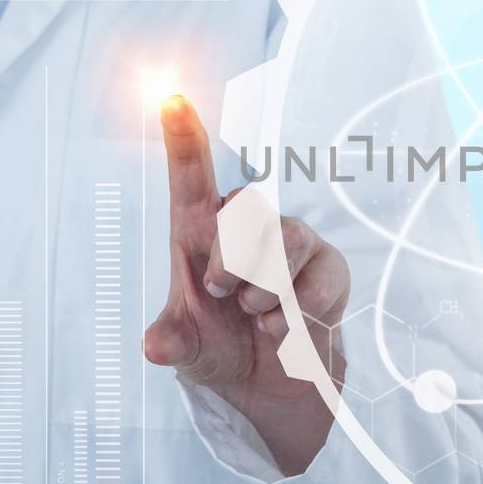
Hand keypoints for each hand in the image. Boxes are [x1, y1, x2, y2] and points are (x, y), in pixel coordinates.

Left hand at [143, 95, 348, 469]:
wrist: (268, 384)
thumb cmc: (220, 346)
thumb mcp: (187, 349)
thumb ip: (172, 341)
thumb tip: (156, 346)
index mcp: (201, 234)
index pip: (191, 178)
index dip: (183, 138)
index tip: (171, 99)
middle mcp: (248, 227)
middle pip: (243, 208)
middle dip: (232, 259)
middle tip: (226, 294)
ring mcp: (291, 243)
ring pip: (286, 238)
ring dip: (266, 287)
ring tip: (257, 314)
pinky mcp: (327, 268)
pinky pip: (320, 275)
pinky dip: (298, 311)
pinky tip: (284, 328)